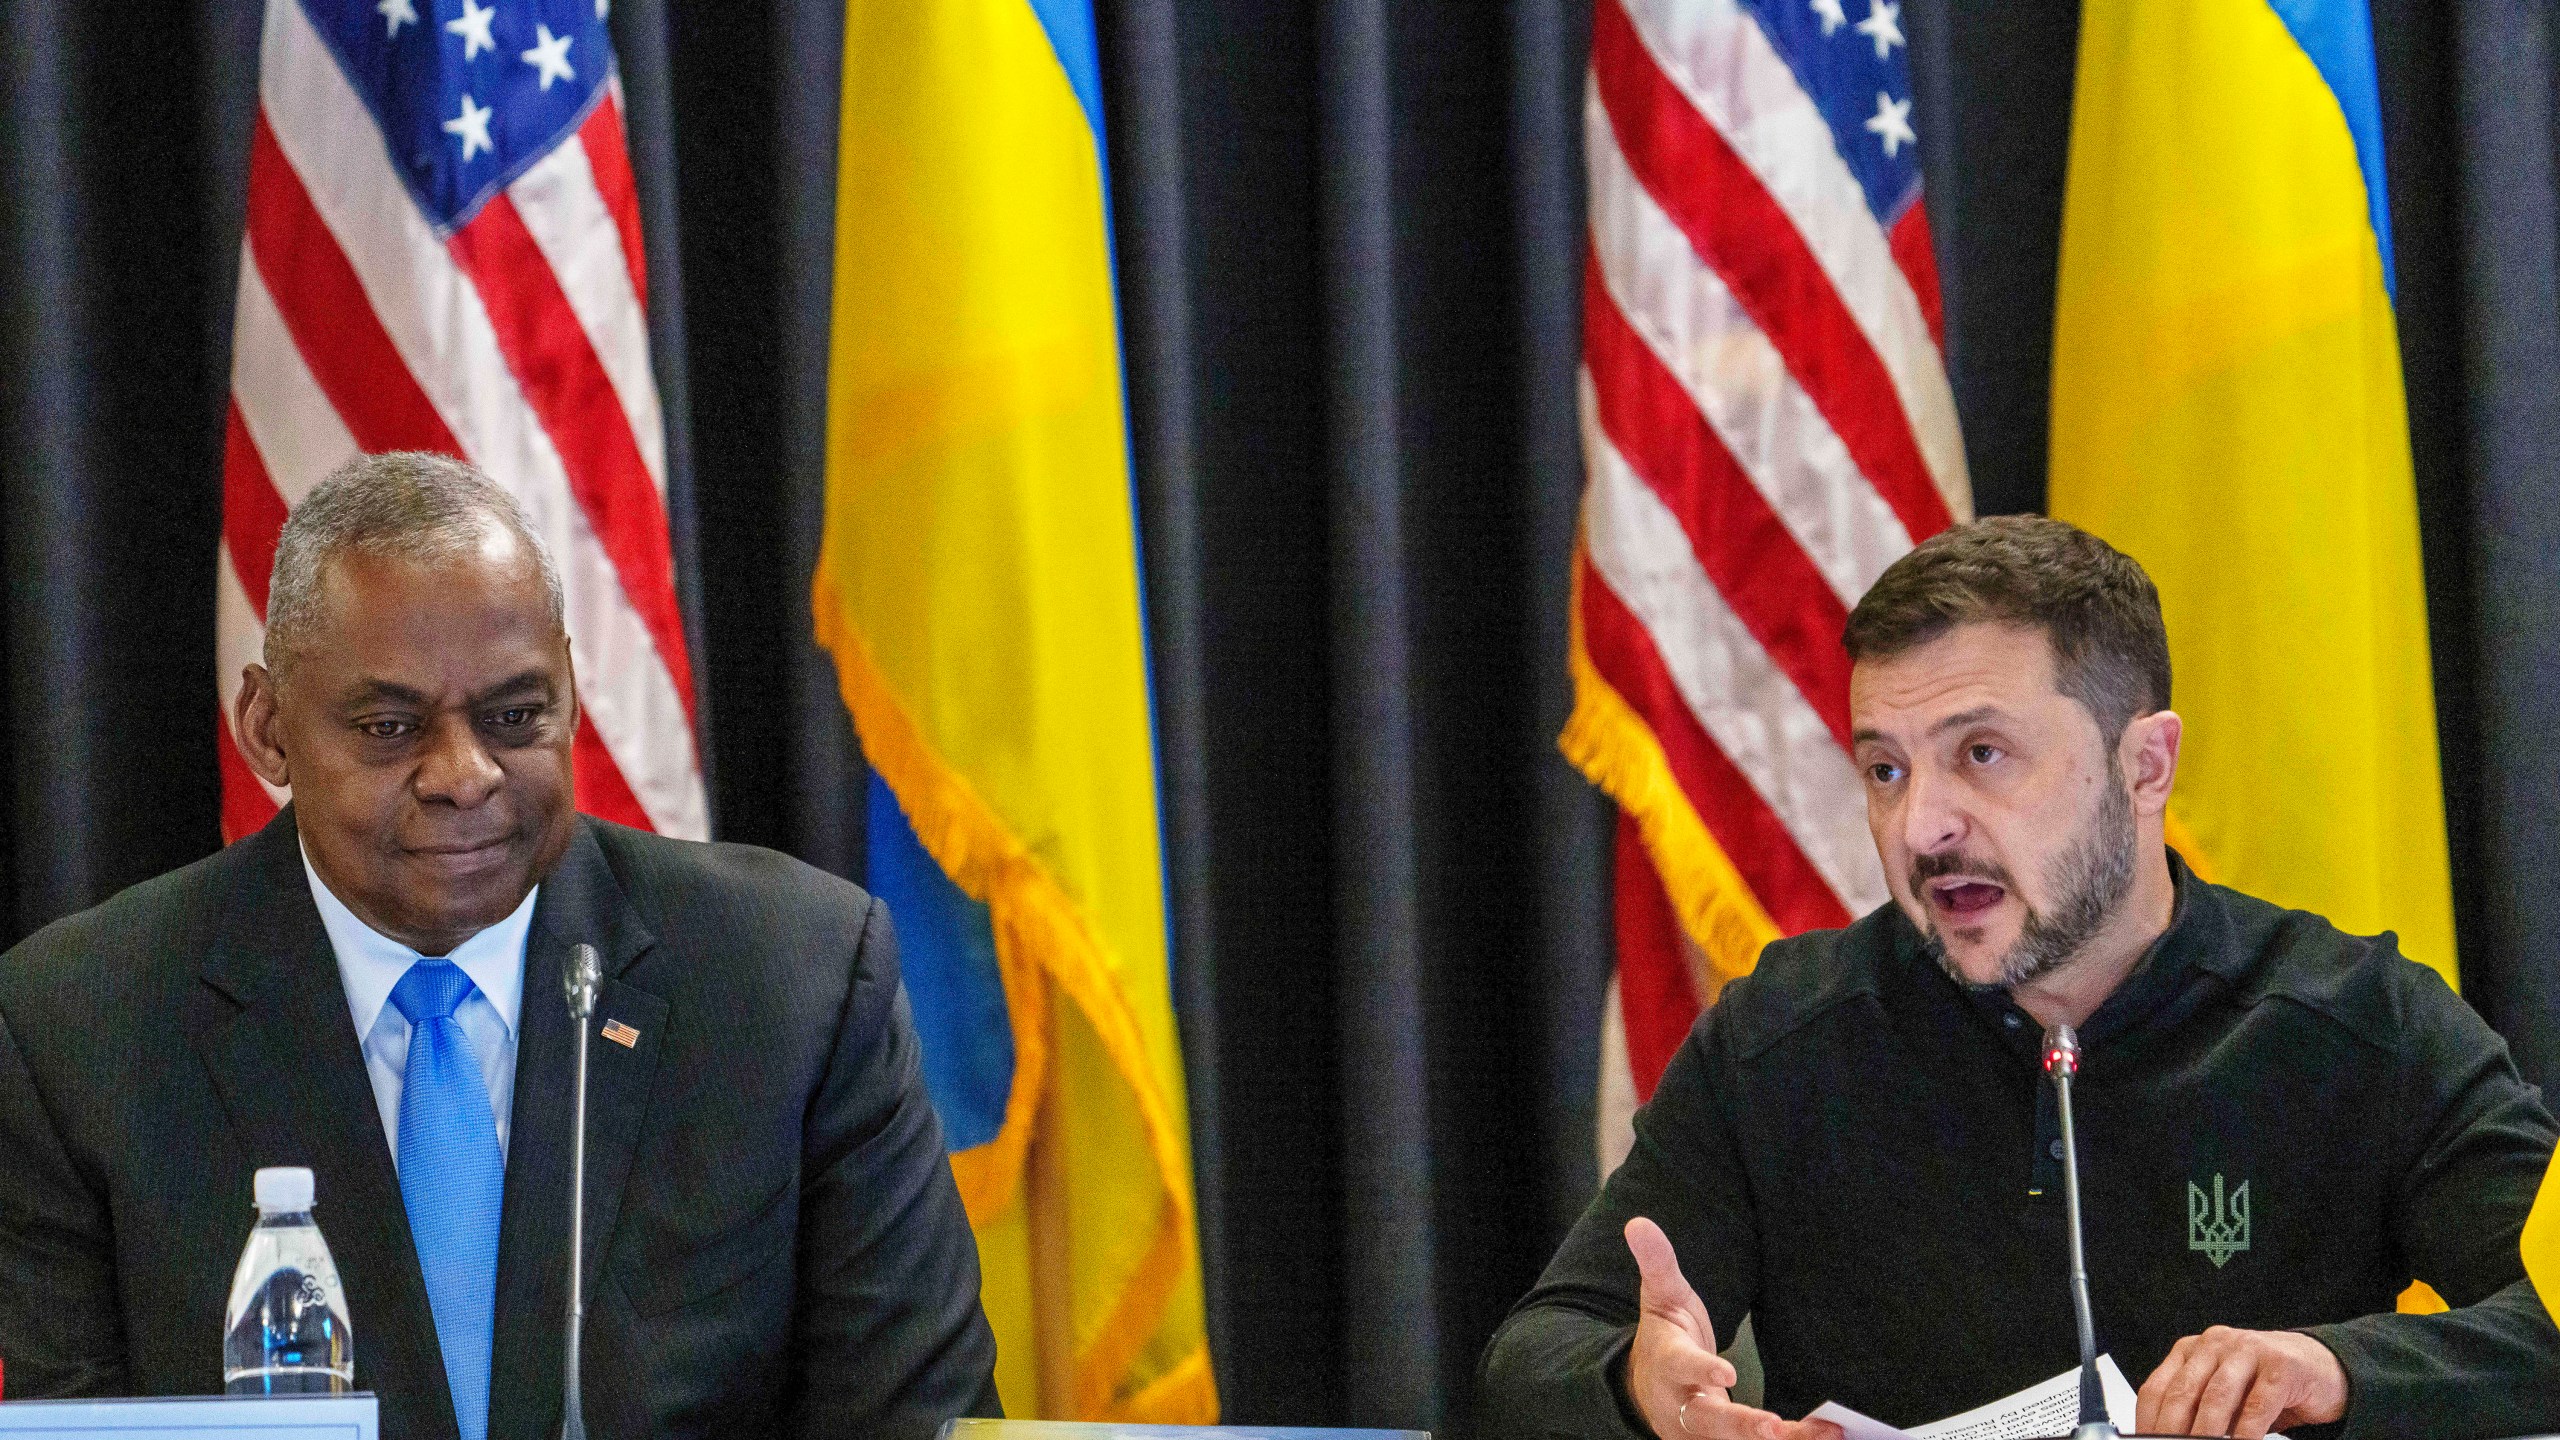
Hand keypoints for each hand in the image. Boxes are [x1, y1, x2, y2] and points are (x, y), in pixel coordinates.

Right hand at [1622, 1217, 1840, 1439]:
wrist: (1646, 1390)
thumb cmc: (1664, 1338)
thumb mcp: (1661, 1297)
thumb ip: (1657, 1263)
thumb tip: (1638, 1222)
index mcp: (1668, 1363)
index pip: (1682, 1367)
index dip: (1702, 1371)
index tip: (1726, 1373)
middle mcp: (1681, 1405)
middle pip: (1710, 1421)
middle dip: (1742, 1426)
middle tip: (1772, 1428)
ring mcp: (1701, 1432)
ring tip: (1818, 1433)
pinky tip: (1825, 1434)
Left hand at [2135, 1326, 2346, 1436]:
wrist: (2322, 1368)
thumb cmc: (2266, 1385)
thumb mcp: (2224, 1398)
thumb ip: (2198, 1413)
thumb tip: (2171, 1438)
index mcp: (2192, 1351)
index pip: (2157, 1388)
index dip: (2148, 1421)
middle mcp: (2215, 1345)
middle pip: (2182, 1393)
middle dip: (2172, 1431)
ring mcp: (2248, 1350)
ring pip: (2216, 1398)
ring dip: (2205, 1434)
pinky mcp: (2280, 1366)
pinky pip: (2256, 1406)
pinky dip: (2245, 1434)